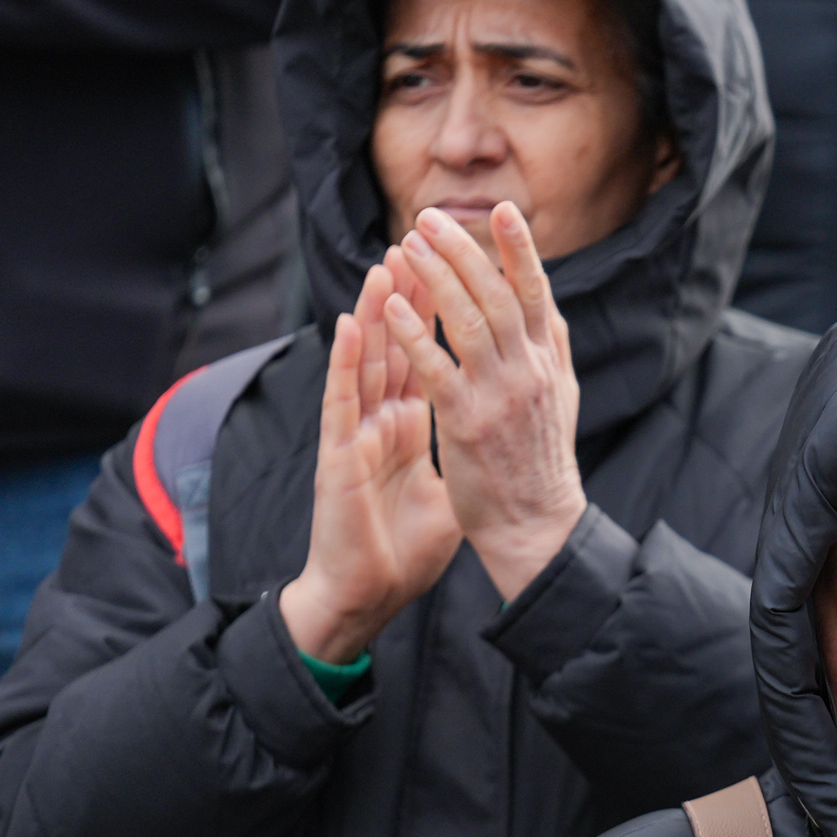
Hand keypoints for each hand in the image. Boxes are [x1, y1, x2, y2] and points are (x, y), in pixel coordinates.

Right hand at [278, 270, 463, 663]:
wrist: (367, 595)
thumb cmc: (403, 550)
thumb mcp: (448, 493)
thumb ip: (463, 454)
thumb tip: (497, 433)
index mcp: (409, 426)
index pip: (427, 355)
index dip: (440, 315)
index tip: (459, 270)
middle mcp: (382, 420)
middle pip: (398, 344)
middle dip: (413, 294)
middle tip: (424, 242)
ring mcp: (358, 434)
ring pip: (366, 360)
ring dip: (375, 311)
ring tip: (386, 263)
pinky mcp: (339, 457)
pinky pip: (342, 402)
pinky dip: (346, 362)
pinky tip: (349, 325)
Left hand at [375, 204, 587, 600]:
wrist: (537, 528)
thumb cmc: (541, 465)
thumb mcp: (560, 400)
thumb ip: (551, 351)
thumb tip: (547, 306)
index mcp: (550, 363)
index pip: (537, 293)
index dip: (520, 249)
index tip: (503, 210)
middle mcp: (529, 371)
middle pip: (496, 294)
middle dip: (463, 250)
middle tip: (430, 217)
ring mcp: (499, 395)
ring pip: (467, 320)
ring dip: (435, 277)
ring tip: (407, 245)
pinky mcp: (466, 423)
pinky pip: (437, 367)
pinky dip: (414, 333)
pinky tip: (393, 306)